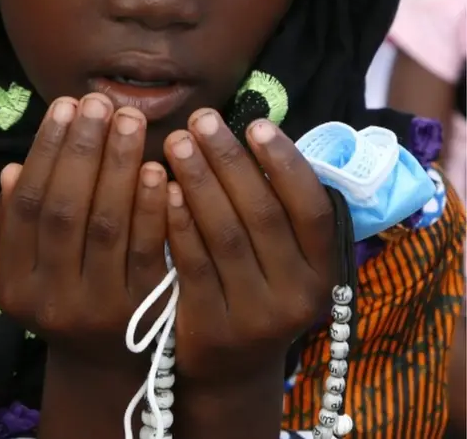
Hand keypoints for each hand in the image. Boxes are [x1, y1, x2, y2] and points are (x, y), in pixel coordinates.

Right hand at [0, 93, 168, 370]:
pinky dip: (151, 207)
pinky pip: (147, 251)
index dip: (47, 151)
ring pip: (107, 225)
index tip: (66, 105)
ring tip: (129, 120)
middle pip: (66, 210)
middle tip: (100, 101)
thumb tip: (13, 170)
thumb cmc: (63, 298)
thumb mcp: (24, 271)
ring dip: (119, 166)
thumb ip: (14, 225)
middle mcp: (48, 299)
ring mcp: (97, 309)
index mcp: (13, 283)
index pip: (28, 205)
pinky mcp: (142, 313)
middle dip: (83, 149)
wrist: (104, 366)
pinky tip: (157, 168)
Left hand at [164, 110, 336, 387]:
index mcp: (324, 268)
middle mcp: (299, 296)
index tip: (256, 124)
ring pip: (225, 235)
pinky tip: (163, 188)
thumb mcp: (285, 255)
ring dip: (199, 181)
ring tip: (177, 141)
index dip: (286, 163)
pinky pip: (193, 264)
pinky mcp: (213, 330)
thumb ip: (277, 204)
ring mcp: (256, 318)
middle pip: (262, 215)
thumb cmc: (258, 284)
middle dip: (229, 160)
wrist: (233, 368)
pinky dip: (178, 223)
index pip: (312, 208)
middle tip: (201, 119)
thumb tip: (253, 134)